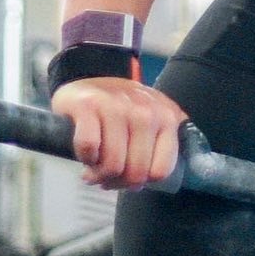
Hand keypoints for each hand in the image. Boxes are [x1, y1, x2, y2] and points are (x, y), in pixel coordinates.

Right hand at [51, 77, 187, 189]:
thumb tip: (169, 177)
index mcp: (167, 118)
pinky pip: (89, 147)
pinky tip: (86, 155)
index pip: (161, 170)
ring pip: (112, 164)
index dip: (142, 183)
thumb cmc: (124, 106)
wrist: (92, 72)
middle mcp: (145, 112)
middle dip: (118, 182)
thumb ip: (167, 143)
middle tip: (108, 178)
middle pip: (135, 172)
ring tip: (95, 171)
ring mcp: (116, 107)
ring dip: (99, 175)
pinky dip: (85, 158)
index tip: (130, 180)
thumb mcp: (156, 118)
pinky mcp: (88, 106)